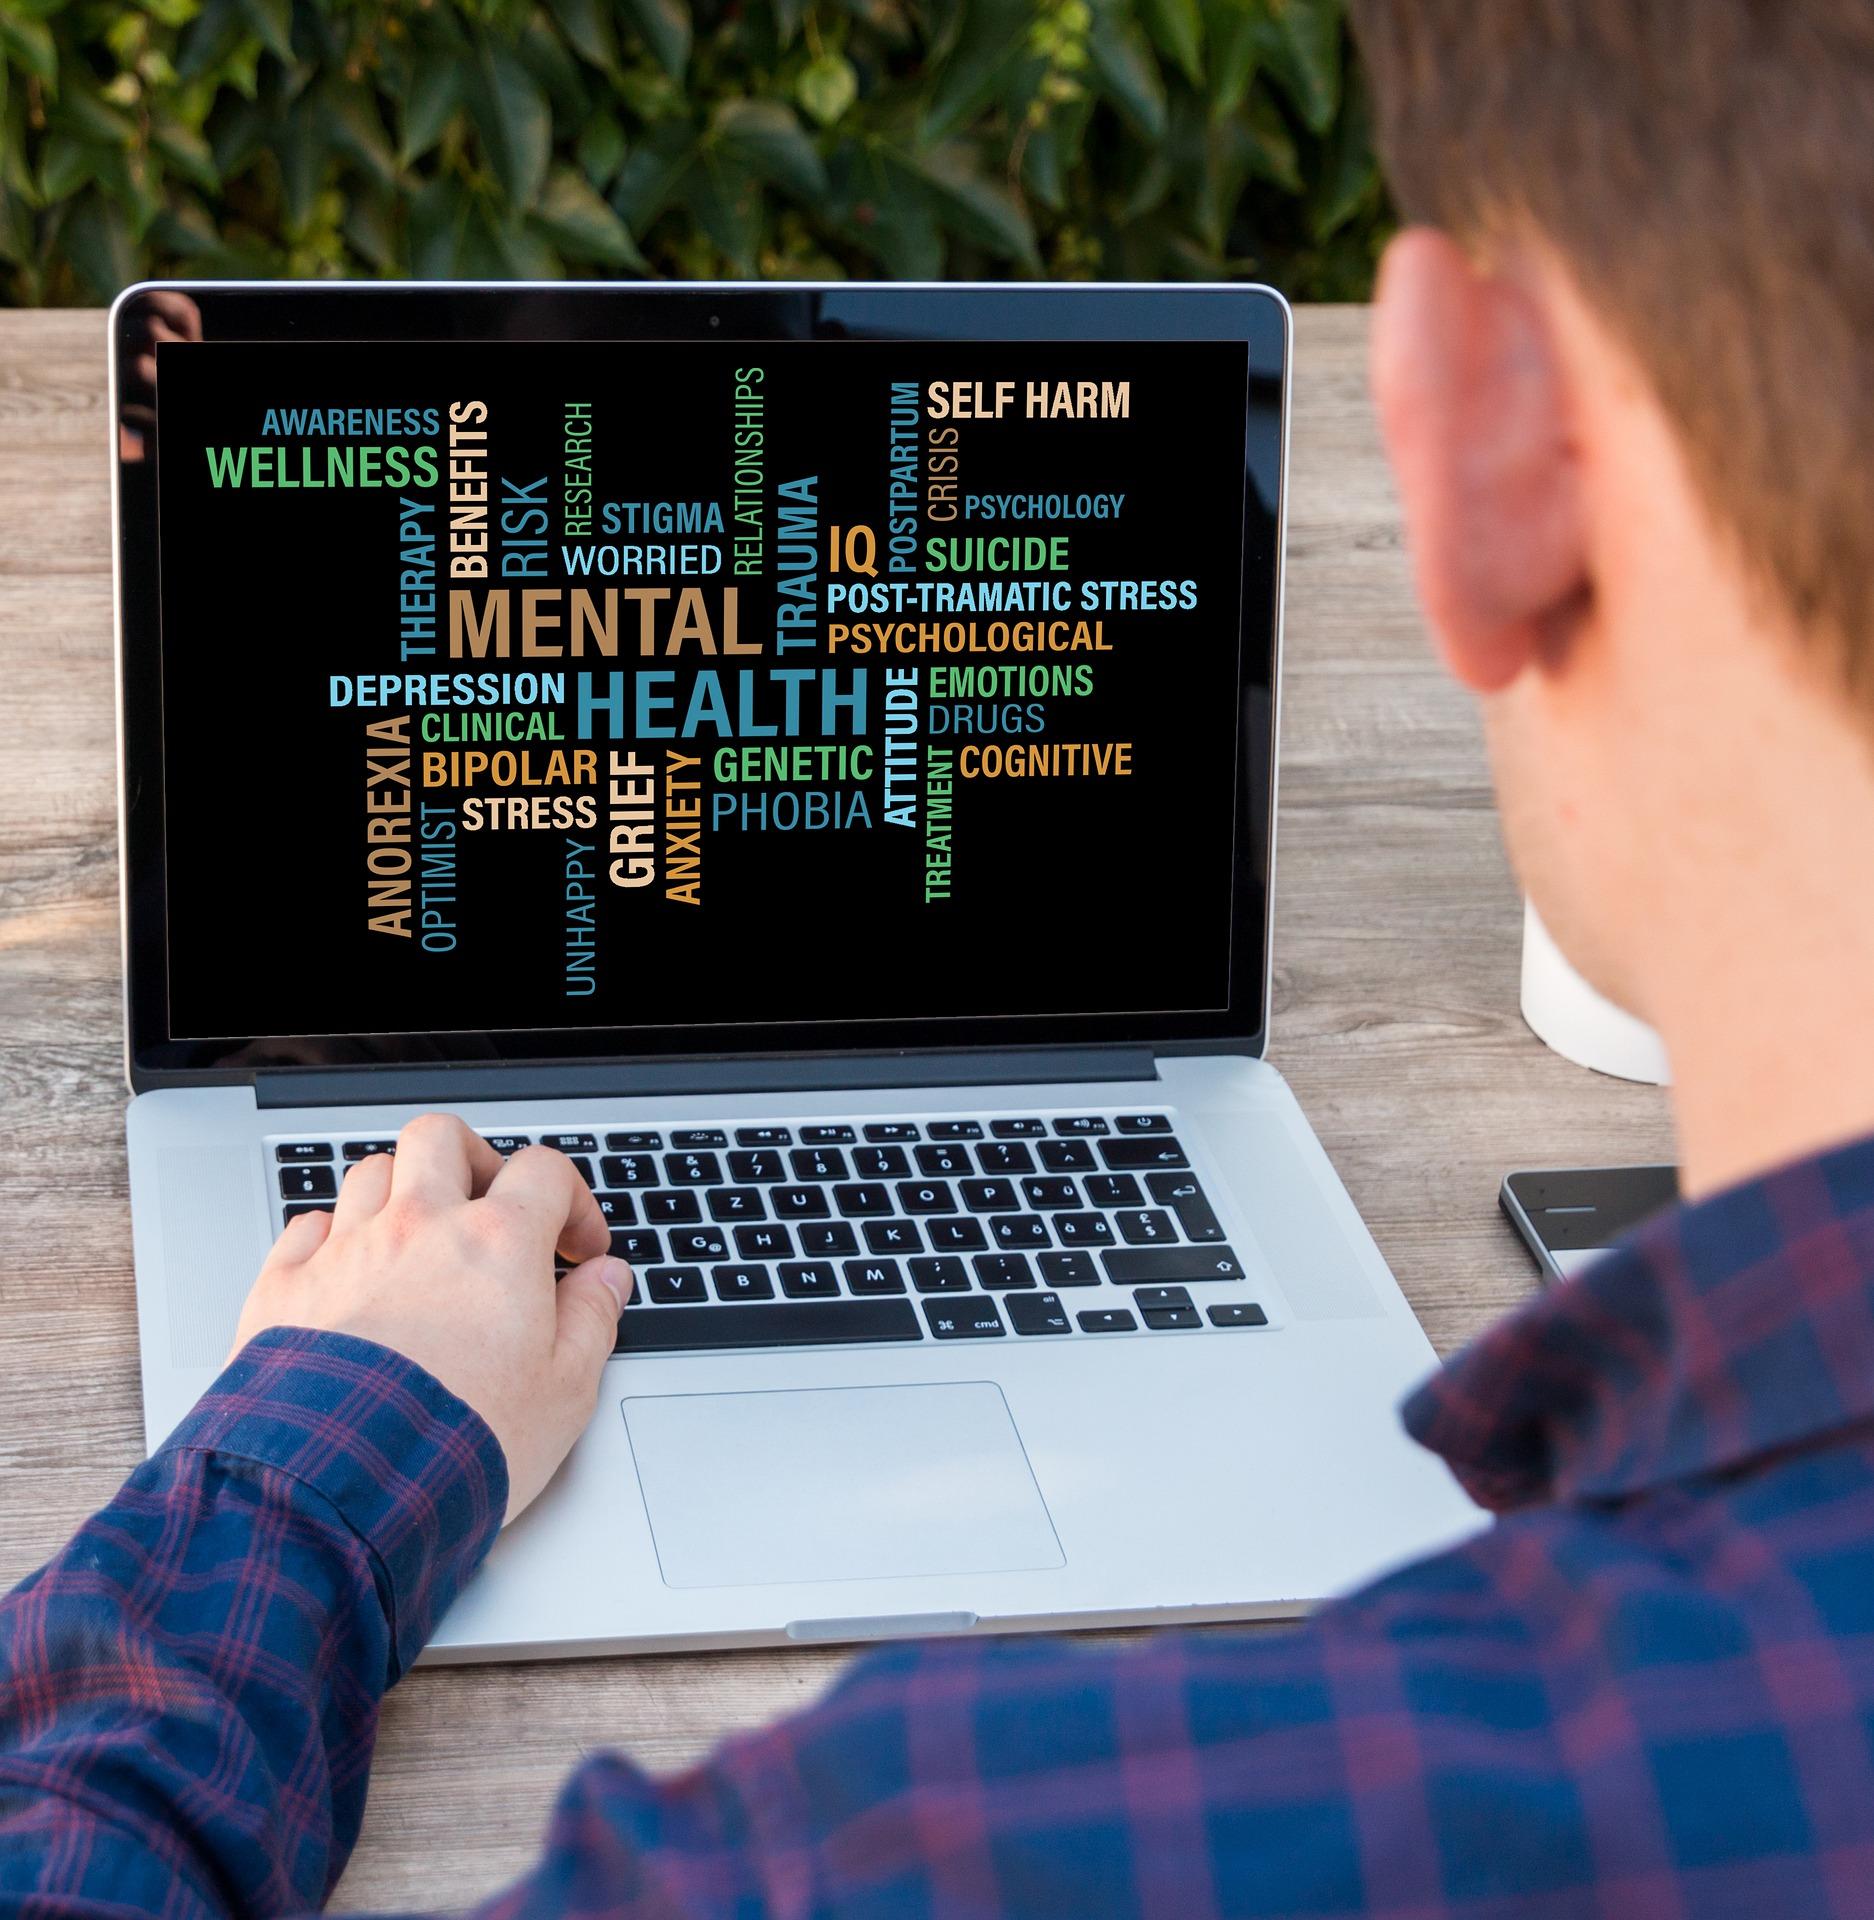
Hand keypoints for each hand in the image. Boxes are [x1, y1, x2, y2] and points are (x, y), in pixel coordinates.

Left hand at [232, 1113, 632, 1518]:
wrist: (342, 1491)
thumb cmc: (457, 1446)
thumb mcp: (565, 1392)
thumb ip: (592, 1321)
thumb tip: (606, 1282)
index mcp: (498, 1243)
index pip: (544, 1170)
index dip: (572, 1201)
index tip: (575, 1248)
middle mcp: (418, 1227)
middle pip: (442, 1139)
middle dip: (473, 1160)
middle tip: (488, 1206)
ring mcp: (346, 1252)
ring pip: (371, 1172)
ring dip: (401, 1193)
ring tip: (419, 1240)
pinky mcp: (285, 1288)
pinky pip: (307, 1226)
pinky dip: (332, 1236)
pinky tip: (350, 1270)